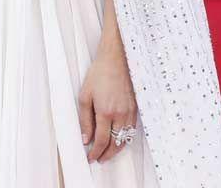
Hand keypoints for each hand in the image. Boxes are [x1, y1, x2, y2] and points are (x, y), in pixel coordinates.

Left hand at [78, 47, 137, 162]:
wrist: (117, 61)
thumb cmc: (99, 75)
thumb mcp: (85, 95)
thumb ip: (85, 119)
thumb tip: (85, 138)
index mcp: (106, 112)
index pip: (101, 140)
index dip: (95, 152)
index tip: (90, 157)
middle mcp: (120, 115)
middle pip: (115, 144)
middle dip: (106, 155)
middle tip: (98, 159)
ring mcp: (130, 113)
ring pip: (125, 139)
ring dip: (116, 150)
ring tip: (107, 154)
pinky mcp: (136, 109)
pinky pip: (131, 131)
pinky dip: (124, 139)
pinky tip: (118, 140)